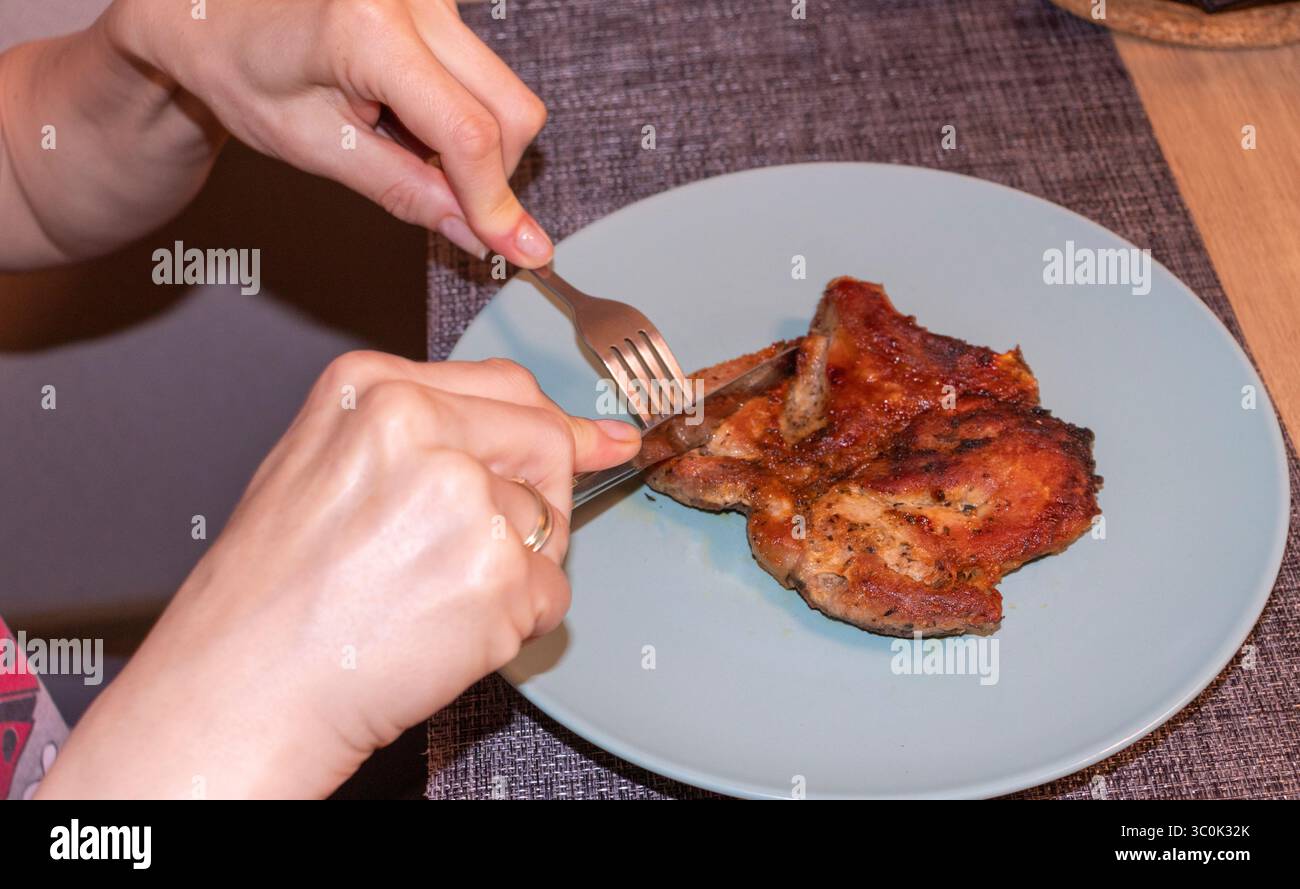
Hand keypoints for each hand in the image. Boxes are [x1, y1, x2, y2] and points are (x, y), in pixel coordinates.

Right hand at [37, 352, 639, 797]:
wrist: (242, 687)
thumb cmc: (273, 593)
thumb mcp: (330, 468)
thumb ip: (447, 436)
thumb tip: (591, 433)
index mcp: (374, 389)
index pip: (507, 388)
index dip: (550, 426)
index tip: (598, 441)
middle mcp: (421, 428)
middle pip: (546, 443)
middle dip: (541, 498)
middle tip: (480, 550)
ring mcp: (464, 499)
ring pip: (548, 527)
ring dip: (511, 573)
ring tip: (425, 599)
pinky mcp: (495, 574)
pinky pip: (549, 595)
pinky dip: (513, 624)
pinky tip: (442, 632)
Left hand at [104, 0, 552, 264]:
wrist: (209, 9)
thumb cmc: (239, 70)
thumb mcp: (314, 147)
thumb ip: (405, 192)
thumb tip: (479, 235)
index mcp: (368, 27)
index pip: (467, 132)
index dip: (495, 201)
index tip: (519, 250)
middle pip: (510, 108)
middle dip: (491, 172)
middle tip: (440, 200)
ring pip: (504, 91)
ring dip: (471, 141)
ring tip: (396, 139)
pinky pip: (482, 73)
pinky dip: (458, 112)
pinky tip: (402, 112)